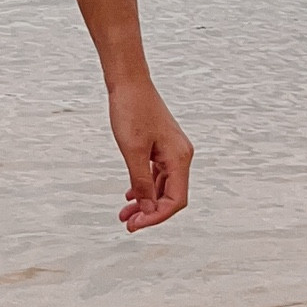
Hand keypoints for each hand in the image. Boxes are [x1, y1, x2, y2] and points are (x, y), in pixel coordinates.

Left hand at [108, 76, 191, 230]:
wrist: (129, 82)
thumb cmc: (131, 110)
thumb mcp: (132, 151)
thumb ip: (142, 182)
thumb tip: (148, 209)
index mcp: (179, 158)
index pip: (175, 200)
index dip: (156, 216)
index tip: (135, 224)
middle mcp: (181, 156)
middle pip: (171, 196)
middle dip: (150, 212)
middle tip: (128, 223)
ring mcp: (172, 151)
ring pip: (162, 187)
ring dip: (145, 202)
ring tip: (125, 215)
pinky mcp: (162, 147)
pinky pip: (157, 175)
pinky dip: (145, 187)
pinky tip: (130, 196)